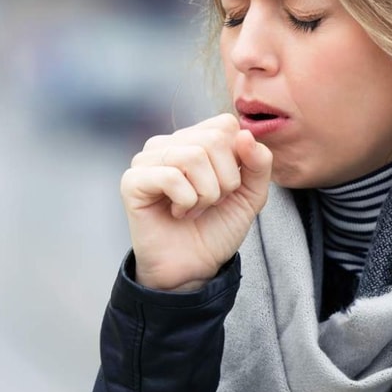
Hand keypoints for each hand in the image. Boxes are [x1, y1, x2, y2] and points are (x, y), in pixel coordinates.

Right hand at [119, 113, 271, 291]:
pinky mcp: (132, 181)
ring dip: (206, 193)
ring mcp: (147, 160)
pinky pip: (170, 177)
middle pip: (213, 140)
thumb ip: (259, 163)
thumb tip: (245, 135)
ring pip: (193, 157)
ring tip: (195, 208)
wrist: (194, 267)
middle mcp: (169, 143)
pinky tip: (178, 213)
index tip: (229, 186)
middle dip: (225, 180)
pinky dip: (186, 201)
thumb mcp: (251, 194)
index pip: (225, 125)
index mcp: (195, 140)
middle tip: (212, 202)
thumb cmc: (217, 227)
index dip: (238, 158)